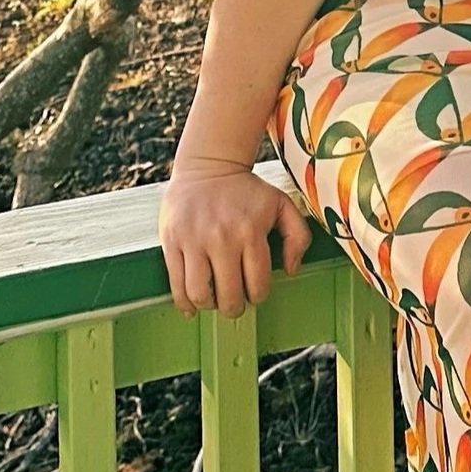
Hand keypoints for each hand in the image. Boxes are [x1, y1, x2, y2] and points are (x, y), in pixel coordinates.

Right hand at [159, 161, 312, 316]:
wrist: (208, 164)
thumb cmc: (246, 190)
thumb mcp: (281, 204)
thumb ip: (298, 236)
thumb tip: (291, 270)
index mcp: (251, 232)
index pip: (257, 285)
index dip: (257, 295)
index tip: (253, 291)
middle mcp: (222, 238)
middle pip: (228, 296)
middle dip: (234, 307)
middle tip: (233, 301)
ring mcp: (194, 240)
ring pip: (200, 294)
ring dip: (209, 305)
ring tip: (213, 298)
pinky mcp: (172, 241)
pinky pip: (176, 284)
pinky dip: (184, 302)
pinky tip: (191, 304)